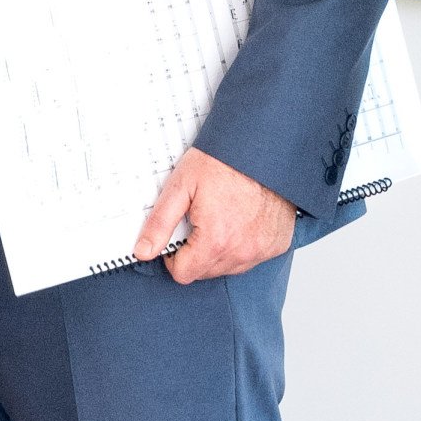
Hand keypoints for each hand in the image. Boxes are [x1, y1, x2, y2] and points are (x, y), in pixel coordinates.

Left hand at [131, 146, 296, 283]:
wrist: (264, 147)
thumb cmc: (225, 161)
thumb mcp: (182, 185)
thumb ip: (160, 223)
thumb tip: (143, 251)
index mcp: (215, 241)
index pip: (184, 274)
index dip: (174, 257)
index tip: (178, 237)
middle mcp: (242, 251)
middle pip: (206, 272)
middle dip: (197, 252)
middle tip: (201, 220)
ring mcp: (262, 249)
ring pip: (229, 267)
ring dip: (220, 250)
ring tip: (222, 217)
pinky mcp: (277, 244)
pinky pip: (253, 257)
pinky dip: (244, 245)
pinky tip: (242, 221)